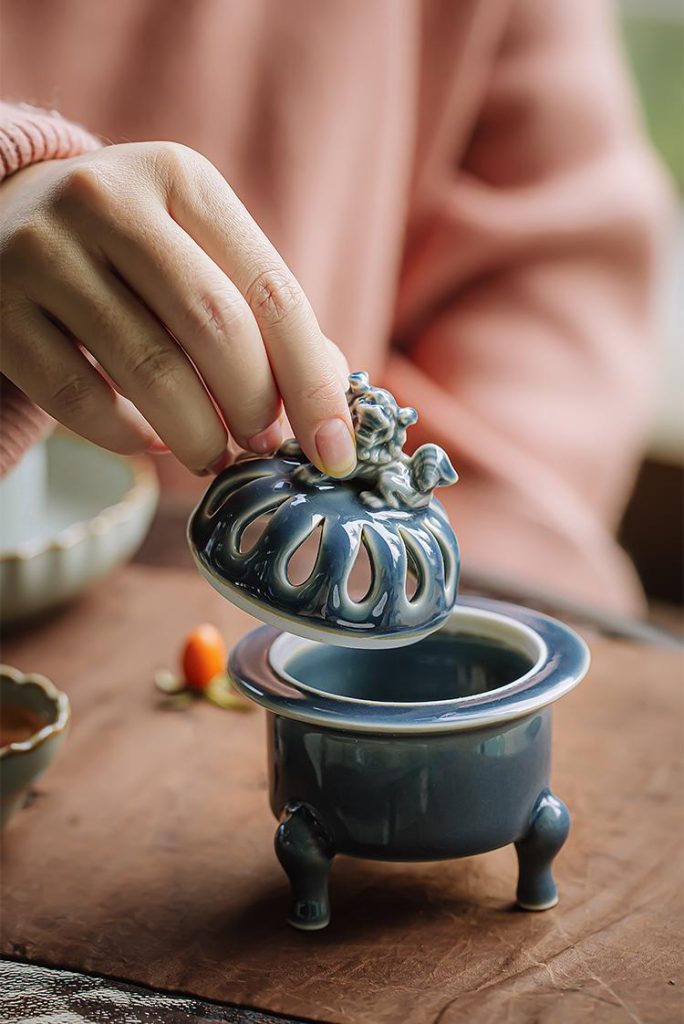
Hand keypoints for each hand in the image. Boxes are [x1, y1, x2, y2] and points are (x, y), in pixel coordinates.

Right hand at [0, 142, 353, 475]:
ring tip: (211, 454)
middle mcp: (109, 200)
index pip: (271, 291)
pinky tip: (148, 442)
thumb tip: (332, 400)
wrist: (0, 220)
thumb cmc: (131, 251)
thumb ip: (262, 315)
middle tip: (260, 445)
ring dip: (197, 435)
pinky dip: (127, 439)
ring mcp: (44, 252)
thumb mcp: (198, 249)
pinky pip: (80, 399)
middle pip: (214, 328)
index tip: (335, 450)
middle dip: (253, 407)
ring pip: (149, 370)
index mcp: (181, 178)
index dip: (312, 383)